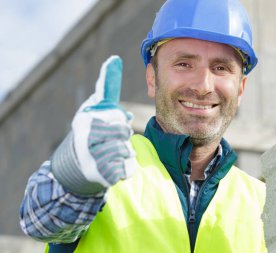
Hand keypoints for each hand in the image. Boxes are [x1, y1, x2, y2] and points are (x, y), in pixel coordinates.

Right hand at [52, 55, 136, 193]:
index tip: (114, 68)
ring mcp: (92, 156)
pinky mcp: (100, 174)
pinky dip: (124, 168)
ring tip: (110, 152)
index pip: (115, 114)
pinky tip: (112, 167)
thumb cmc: (89, 132)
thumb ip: (106, 88)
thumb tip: (114, 60)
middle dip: (122, 135)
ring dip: (124, 152)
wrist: (73, 167)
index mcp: (86, 117)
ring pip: (126, 150)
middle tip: (110, 139)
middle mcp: (87, 135)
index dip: (117, 114)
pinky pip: (126, 168)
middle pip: (124, 131)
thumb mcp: (93, 108)